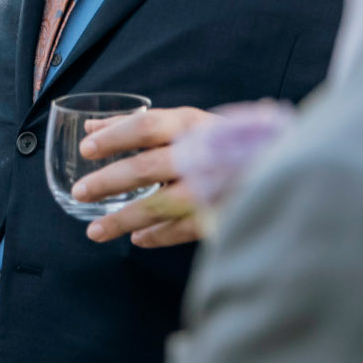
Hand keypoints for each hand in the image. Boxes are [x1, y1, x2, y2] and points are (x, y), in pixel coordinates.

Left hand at [76, 106, 216, 246]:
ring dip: (125, 219)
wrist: (283, 165)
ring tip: (95, 231)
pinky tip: (138, 239)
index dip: (114, 137)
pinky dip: (159, 236)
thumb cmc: (224, 140)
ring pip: (162, 205)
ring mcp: (215, 187)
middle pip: (147, 167)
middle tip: (80, 193)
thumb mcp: (185, 123)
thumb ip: (138, 124)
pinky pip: (184, 229)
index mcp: (192, 124)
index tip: (86, 148)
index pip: (146, 126)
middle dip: (109, 181)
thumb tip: (89, 125)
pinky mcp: (225, 214)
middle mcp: (202, 153)